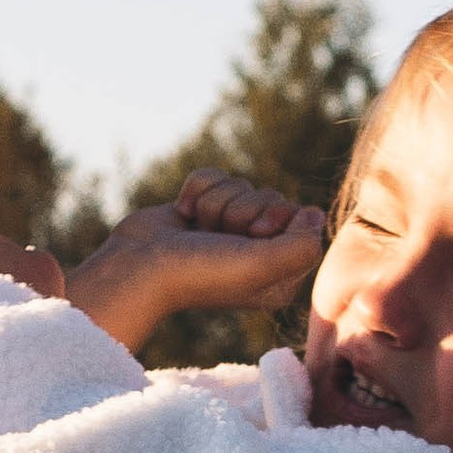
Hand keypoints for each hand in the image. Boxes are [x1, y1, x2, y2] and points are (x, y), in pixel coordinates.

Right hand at [66, 170, 326, 353]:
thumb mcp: (263, 267)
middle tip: (221, 234)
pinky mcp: (201, 211)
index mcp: (278, 275)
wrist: (138, 267)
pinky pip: (214, 177)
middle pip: (272, 198)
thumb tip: (314, 214)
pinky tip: (183, 216)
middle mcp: (256, 254)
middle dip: (243, 208)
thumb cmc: (200, 273)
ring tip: (199, 229)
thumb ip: (303, 244)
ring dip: (216, 202)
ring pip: (241, 186)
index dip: (277, 216)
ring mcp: (227, 232)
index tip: (255, 234)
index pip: (301, 220)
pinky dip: (196, 190)